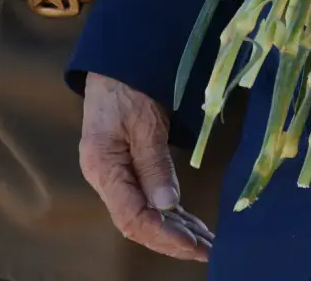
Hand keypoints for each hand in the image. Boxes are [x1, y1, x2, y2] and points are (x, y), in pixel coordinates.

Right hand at [79, 73, 212, 261]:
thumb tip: (167, 205)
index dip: (163, 234)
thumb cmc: (127, 84)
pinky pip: (148, 199)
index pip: (131, 216)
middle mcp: (105, 178)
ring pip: (145, 214)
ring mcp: (115, 174)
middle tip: (208, 250)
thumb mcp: (144, 121)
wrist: (115, 60)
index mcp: (102, 167)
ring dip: (175, 230)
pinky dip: (170, 214)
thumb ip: (154, 164)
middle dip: (172, 240)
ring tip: (206, 243)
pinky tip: (191, 225)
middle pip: (138, 222)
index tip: (193, 243)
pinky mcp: (126, 167)